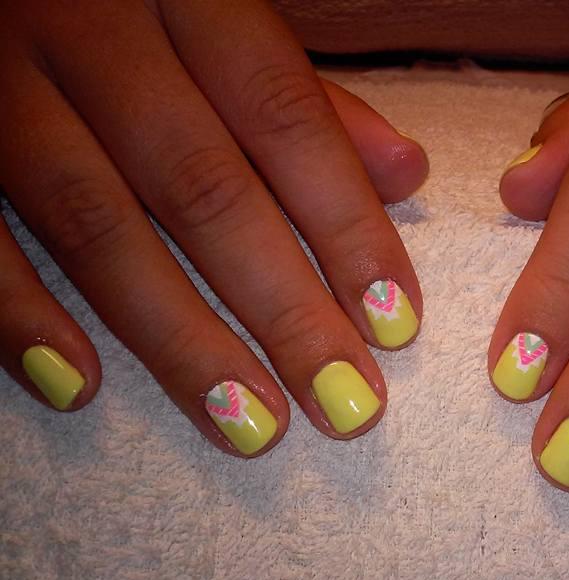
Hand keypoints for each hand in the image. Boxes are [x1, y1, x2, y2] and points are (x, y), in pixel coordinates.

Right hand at [0, 0, 427, 455]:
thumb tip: (407, 170)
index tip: (396, 326)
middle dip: (284, 309)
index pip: (286, 119)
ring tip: (250, 427)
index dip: (347, 226)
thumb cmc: (128, 4)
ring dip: (178, 341)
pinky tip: (77, 388)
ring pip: (97, 225)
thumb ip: (308, 99)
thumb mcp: (220, 20)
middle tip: (346, 402)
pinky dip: (17, 316)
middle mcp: (92, 29)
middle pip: (204, 190)